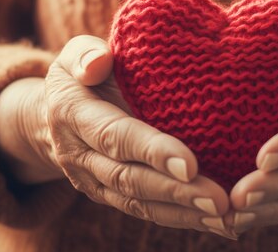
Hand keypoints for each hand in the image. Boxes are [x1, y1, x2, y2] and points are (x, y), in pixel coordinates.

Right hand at [0, 35, 234, 237]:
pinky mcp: (109, 195)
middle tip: (218, 200)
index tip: (191, 164)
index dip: (152, 151)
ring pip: (139, 203)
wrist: (52, 117)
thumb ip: (85, 54)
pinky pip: (145, 212)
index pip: (115, 136)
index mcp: (73, 115)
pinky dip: (181, 219)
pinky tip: (215, 222)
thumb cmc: (80, 76)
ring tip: (224, 218)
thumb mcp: (74, 55)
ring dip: (183, 213)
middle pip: (130, 178)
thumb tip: (98, 63)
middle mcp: (79, 155)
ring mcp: (93, 181)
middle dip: (176, 191)